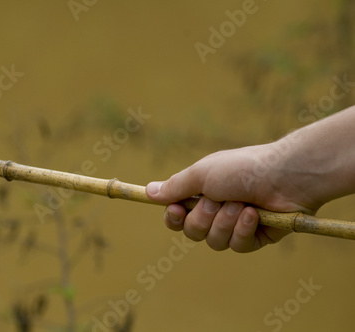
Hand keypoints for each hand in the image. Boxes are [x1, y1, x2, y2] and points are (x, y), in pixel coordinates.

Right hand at [146, 143, 320, 252]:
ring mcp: (235, 225)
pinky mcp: (255, 237)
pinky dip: (243, 230)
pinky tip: (254, 215)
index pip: (177, 216)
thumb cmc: (241, 169)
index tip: (176, 211)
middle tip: (218, 200)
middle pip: (193, 232)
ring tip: (242, 204)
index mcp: (201, 194)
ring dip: (225, 222)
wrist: (284, 176)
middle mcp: (216, 210)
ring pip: (214, 242)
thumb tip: (148, 192)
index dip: (173, 218)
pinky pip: (237, 246)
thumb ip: (175, 187)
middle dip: (204, 217)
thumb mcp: (202, 174)